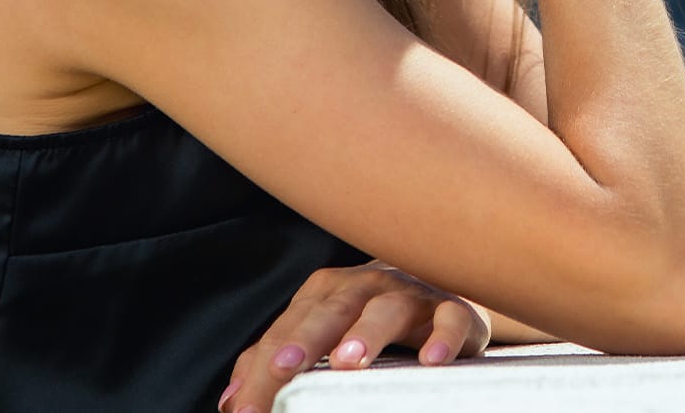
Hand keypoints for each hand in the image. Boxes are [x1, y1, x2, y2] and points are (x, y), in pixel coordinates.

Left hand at [217, 260, 489, 412]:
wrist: (438, 285)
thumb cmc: (368, 317)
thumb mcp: (322, 334)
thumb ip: (277, 362)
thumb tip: (232, 401)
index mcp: (328, 293)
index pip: (290, 328)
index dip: (266, 365)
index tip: (247, 407)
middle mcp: (365, 286)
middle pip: (331, 310)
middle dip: (305, 340)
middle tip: (283, 369)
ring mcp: (409, 294)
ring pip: (387, 308)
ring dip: (366, 333)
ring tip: (348, 362)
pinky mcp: (452, 308)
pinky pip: (450, 318)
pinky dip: (442, 336)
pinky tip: (431, 359)